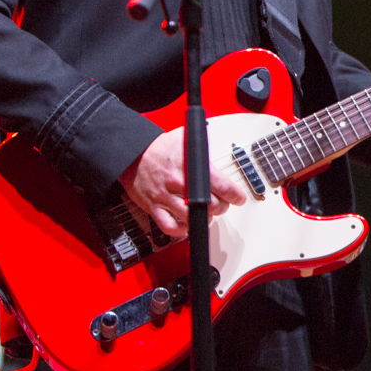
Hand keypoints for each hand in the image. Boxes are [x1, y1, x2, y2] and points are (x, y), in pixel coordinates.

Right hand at [117, 127, 246, 237]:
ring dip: (205, 218)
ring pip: (194, 218)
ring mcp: (166, 196)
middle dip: (222, 206)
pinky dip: (182, 230)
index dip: (235, 195)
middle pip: (212, 205)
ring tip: (207, 213)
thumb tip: (220, 151)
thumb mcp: (186, 140)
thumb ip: (204, 150)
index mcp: (192, 166)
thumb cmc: (159, 148)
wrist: (132, 154)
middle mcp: (180, 183)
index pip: (222, 186)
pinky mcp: (154, 207)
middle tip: (221, 203)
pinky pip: (170, 226)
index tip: (239, 198)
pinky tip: (187, 224)